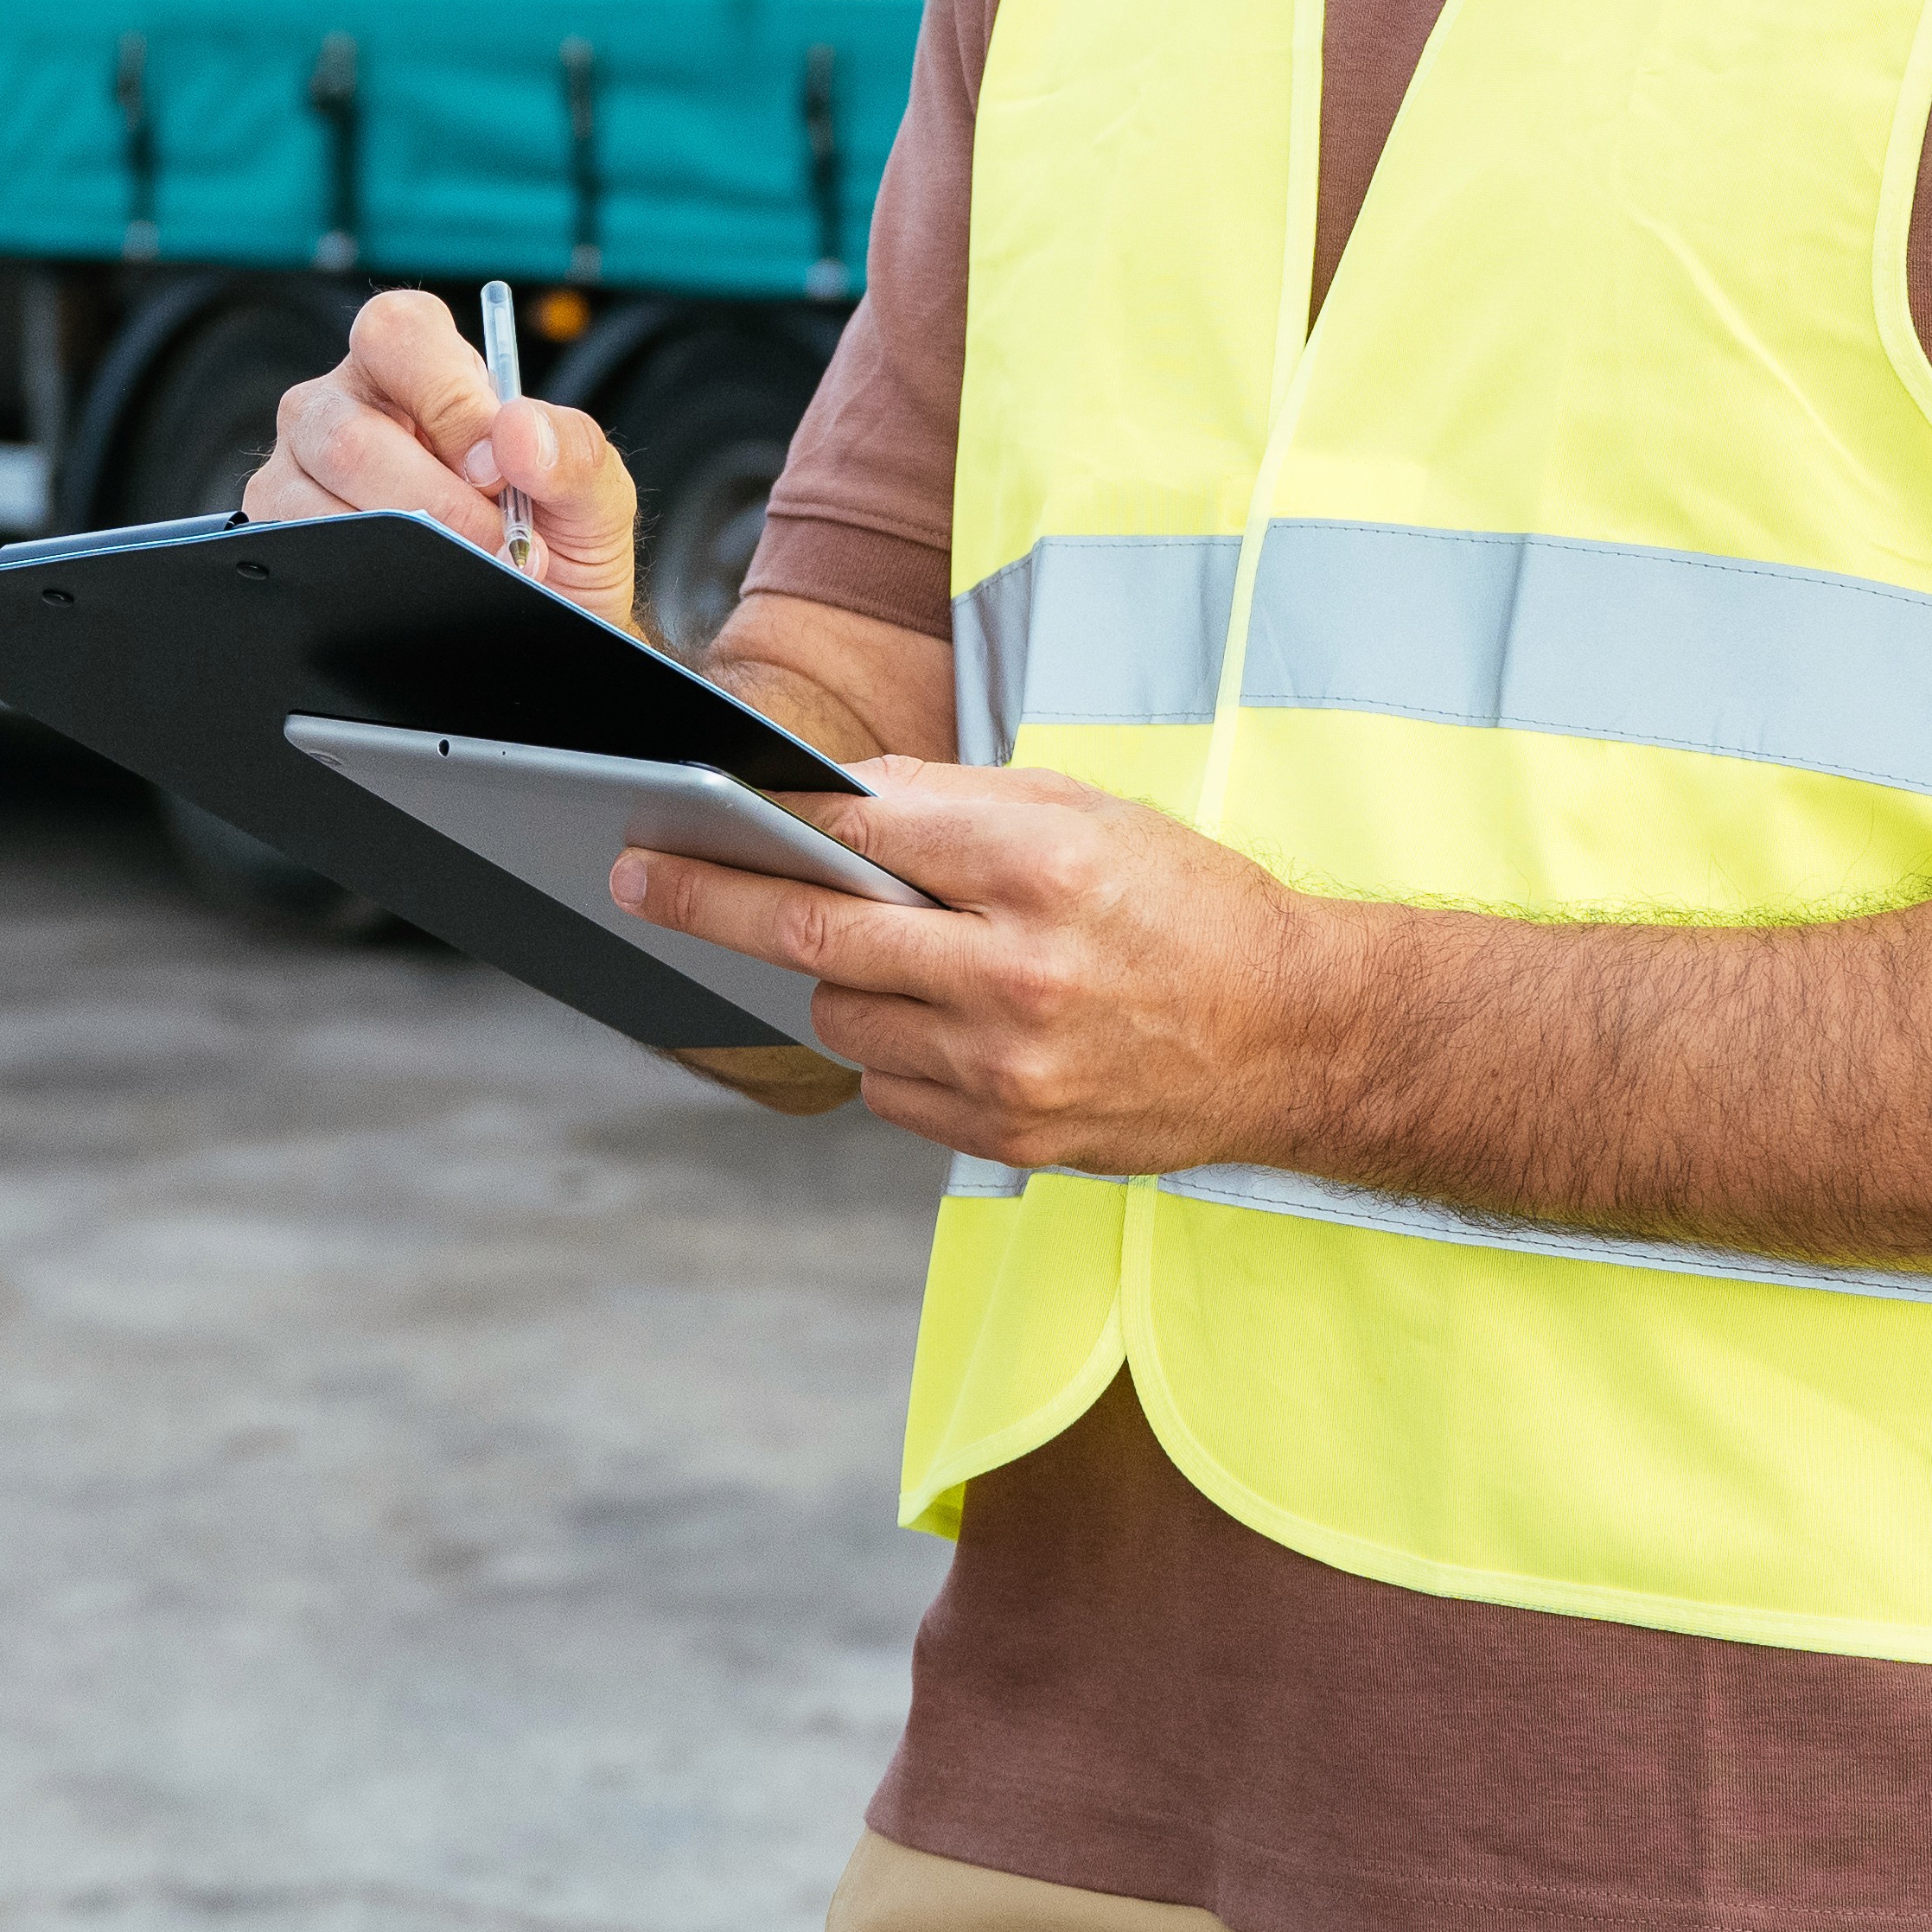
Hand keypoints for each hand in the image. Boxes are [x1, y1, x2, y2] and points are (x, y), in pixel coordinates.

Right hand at [237, 285, 640, 628]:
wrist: (542, 619)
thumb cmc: (554, 536)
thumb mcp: (593, 492)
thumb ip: (572, 451)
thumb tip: (515, 430)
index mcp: (418, 362)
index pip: (399, 333)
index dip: (447, 400)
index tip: (497, 468)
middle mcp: (345, 402)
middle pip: (347, 433)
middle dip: (433, 502)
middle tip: (498, 542)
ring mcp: (301, 468)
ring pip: (315, 500)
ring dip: (405, 548)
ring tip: (470, 570)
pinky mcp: (281, 531)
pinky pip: (299, 549)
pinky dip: (368, 577)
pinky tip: (415, 587)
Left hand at [610, 761, 1345, 1174]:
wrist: (1292, 1035)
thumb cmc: (1187, 905)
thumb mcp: (1085, 810)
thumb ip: (953, 801)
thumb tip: (828, 798)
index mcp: (1038, 863)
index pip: (854, 833)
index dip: (759, 822)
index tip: (683, 813)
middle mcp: (1015, 967)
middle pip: (814, 932)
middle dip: (710, 900)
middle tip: (639, 876)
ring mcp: (1007, 1063)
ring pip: (840, 1016)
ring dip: (835, 979)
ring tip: (892, 955)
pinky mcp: (1008, 1133)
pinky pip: (885, 1089)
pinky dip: (887, 1049)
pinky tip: (941, 1021)